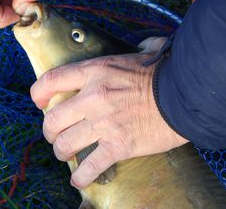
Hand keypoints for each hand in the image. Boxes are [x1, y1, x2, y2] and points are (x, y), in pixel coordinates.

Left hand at [30, 37, 187, 188]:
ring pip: (65, 144)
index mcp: (96, 71)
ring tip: (67, 154)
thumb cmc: (165, 74)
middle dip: (49, 131)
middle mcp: (93, 97)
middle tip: (55, 134)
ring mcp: (104, 123)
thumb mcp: (140, 53)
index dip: (38, 94)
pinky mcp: (119, 146)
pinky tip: (79, 179)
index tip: (38, 102)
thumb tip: (143, 45)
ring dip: (62, 152)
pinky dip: (81, 176)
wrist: (187, 96)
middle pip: (52, 119)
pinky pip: (90, 166)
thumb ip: (131, 51)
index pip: (52, 80)